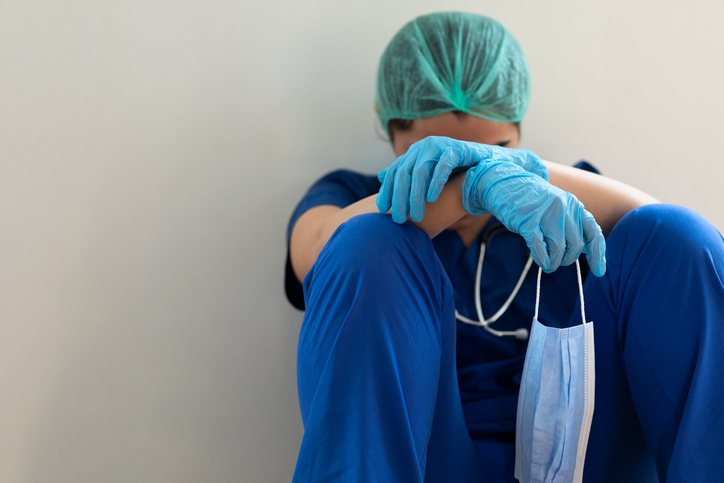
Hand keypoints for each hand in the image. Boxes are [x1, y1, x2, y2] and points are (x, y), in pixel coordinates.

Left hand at [376, 136, 547, 222]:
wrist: (486, 164)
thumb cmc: (455, 172)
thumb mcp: (428, 175)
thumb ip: (408, 176)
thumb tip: (382, 177)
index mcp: (413, 153)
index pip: (394, 173)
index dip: (387, 191)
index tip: (382, 211)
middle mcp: (422, 147)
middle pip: (404, 173)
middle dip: (400, 198)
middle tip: (399, 219)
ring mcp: (439, 145)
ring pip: (420, 171)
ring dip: (416, 195)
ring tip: (416, 215)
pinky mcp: (456, 148)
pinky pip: (442, 166)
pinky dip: (436, 183)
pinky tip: (432, 199)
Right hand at [463, 161, 606, 275]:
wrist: (506, 182)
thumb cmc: (532, 200)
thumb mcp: (557, 207)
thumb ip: (571, 225)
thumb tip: (582, 251)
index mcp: (574, 205)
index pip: (593, 233)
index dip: (597, 254)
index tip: (599, 271)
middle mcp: (564, 208)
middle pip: (575, 245)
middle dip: (567, 259)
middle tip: (556, 262)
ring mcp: (546, 214)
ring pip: (558, 249)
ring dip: (553, 262)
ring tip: (546, 264)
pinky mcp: (527, 221)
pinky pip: (539, 247)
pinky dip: (541, 258)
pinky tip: (538, 259)